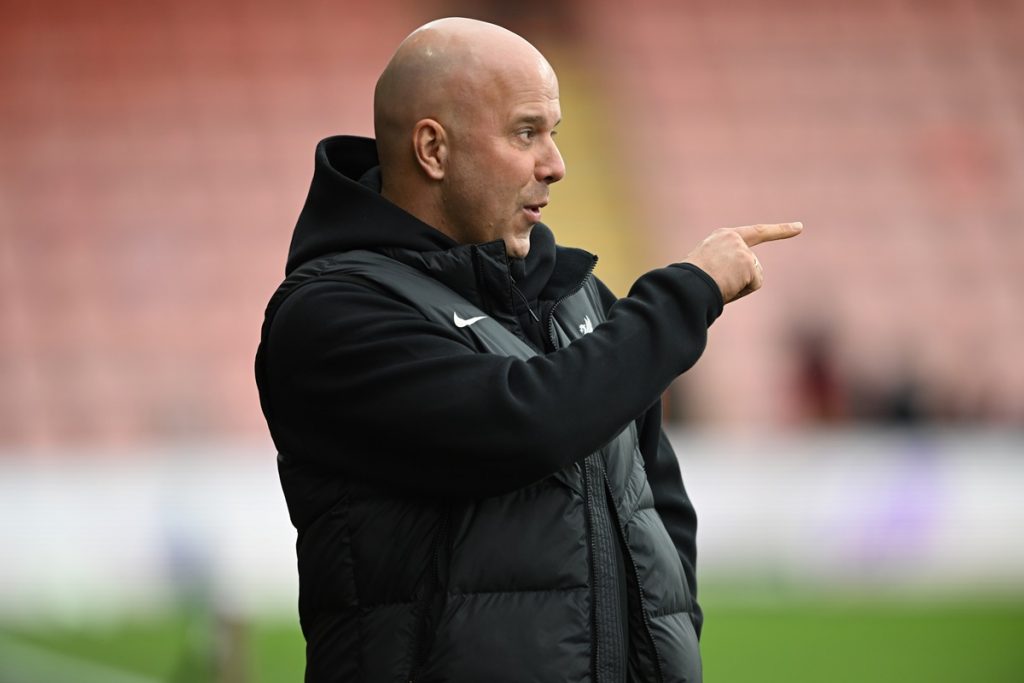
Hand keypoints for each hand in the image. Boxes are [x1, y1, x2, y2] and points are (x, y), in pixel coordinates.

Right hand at [682, 222, 802, 302]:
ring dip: (736, 287)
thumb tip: (726, 288)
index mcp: (722, 236)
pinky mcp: (747, 263)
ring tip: (715, 284)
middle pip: (752, 266)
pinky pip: (753, 284)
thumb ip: (723, 267)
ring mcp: (742, 250)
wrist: (686, 283)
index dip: (779, 230)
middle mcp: (734, 238)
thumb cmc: (688, 281)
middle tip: (716, 284)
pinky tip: (724, 286)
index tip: (800, 227)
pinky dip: (740, 291)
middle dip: (745, 279)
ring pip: (752, 277)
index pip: (755, 232)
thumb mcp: (704, 267)